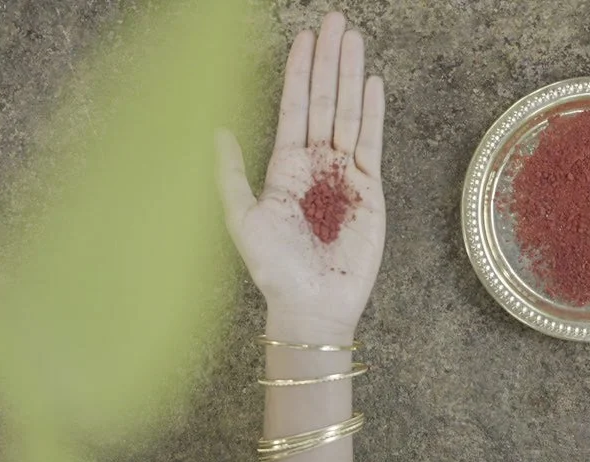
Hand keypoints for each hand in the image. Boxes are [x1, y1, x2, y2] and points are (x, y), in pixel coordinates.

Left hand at [216, 12, 385, 340]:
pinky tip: (373, 84)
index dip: (299, 73)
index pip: (294, 108)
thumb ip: (230, 174)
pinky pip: (372, 143)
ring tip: (354, 40)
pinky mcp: (370, 191)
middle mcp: (316, 164)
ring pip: (349, 113)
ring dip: (351, 76)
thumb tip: (216, 130)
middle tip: (336, 22)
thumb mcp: (242, 218)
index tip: (303, 38)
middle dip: (329, 61)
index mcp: (285, 167)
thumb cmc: (273, 269)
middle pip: (324, 101)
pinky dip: (373, 113)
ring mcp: (345, 175)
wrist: (311, 305)